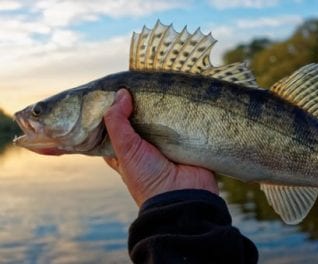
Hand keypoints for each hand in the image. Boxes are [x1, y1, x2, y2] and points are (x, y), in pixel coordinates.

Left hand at [103, 89, 218, 205]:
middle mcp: (146, 147)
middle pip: (140, 119)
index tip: (115, 88)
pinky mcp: (187, 142)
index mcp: (127, 152)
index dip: (114, 110)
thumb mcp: (125, 150)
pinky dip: (181, 111)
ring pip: (162, 119)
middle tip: (141, 82)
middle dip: (141, 104)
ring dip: (163, 106)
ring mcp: (168, 144)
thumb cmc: (148, 178)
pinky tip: (180, 95)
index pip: (116, 127)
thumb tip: (121, 94)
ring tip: (161, 84)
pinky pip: (183, 122)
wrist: (184, 196)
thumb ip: (117, 122)